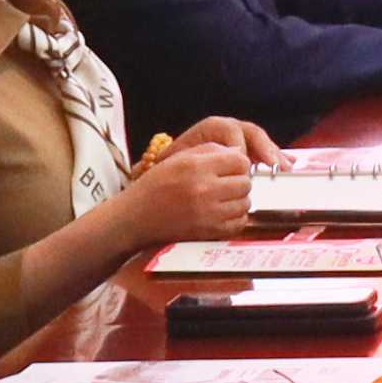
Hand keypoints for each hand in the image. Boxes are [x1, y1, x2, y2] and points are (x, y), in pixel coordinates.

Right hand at [119, 134, 261, 248]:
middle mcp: (204, 189)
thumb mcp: (178, 157)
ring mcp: (208, 213)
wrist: (136, 217)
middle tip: (225, 184)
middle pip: (246, 183)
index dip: (238, 163)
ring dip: (237, 200)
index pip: (240, 161)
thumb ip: (210, 150)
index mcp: (196, 167)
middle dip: (239, 181)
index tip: (230, 167)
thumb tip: (238, 152)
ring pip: (245, 203)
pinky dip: (235, 218)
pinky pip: (239, 223)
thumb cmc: (156, 186)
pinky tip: (221, 213)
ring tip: (221, 198)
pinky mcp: (209, 232)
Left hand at [159, 113, 283, 170]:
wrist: (181, 164)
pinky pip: (268, 150)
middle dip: (265, 148)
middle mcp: (232, 128)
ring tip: (285, 168)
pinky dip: (278, 158)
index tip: (241, 165)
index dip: (238, 148)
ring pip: (264, 142)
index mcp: (213, 127)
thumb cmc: (178, 164)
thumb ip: (188, 158)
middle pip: (252, 133)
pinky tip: (289, 166)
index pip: (231, 131)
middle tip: (272, 164)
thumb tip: (206, 163)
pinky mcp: (253, 149)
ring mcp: (244, 138)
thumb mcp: (177, 159)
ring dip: (275, 155)